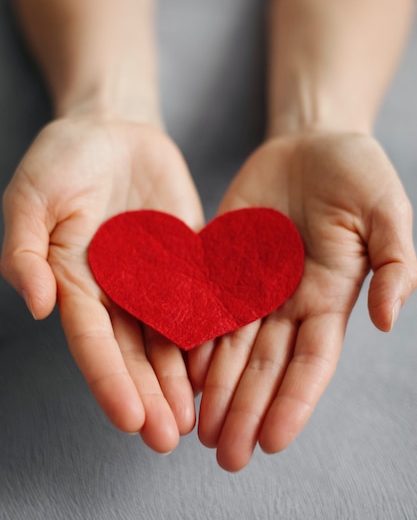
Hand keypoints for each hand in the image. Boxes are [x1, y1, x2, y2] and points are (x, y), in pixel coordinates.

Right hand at [1, 116, 203, 452]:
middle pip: (133, 350)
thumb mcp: (31, 197)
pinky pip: (201, 294)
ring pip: (169, 334)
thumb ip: (25, 249)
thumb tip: (35, 305)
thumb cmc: (63, 159)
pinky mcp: (187, 254)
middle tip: (171, 436)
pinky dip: (211, 328)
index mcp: (75, 279)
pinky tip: (227, 359)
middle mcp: (116, 287)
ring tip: (201, 414)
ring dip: (183, 376)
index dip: (109, 380)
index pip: (92, 340)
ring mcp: (154, 273)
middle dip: (151, 394)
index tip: (130, 419)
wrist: (112, 127)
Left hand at [188, 132, 416, 470]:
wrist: (311, 142)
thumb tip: (388, 320)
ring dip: (216, 388)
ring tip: (196, 428)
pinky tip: (177, 368)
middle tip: (224, 455)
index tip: (273, 441)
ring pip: (231, 344)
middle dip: (246, 409)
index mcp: (330, 294)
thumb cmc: (358, 173)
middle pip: (265, 364)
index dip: (294, 401)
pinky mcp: (222, 257)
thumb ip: (395, 262)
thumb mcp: (388, 211)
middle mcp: (288, 298)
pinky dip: (191, 336)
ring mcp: (251, 280)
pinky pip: (203, 301)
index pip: (312, 360)